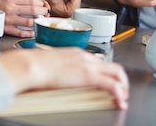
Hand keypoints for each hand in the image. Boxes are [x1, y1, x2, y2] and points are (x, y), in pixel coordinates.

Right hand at [0, 0, 48, 37]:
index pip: (31, 0)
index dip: (40, 3)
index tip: (43, 4)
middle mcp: (9, 8)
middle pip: (32, 10)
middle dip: (43, 11)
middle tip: (46, 12)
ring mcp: (8, 19)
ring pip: (28, 22)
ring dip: (38, 21)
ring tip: (41, 20)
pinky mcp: (5, 28)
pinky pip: (20, 32)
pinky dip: (29, 33)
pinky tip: (34, 31)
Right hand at [0, 48, 128, 109]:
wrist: (32, 65)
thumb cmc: (36, 66)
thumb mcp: (53, 64)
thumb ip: (61, 69)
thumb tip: (59, 77)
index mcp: (77, 53)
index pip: (101, 62)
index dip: (109, 74)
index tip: (110, 83)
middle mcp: (86, 57)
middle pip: (114, 66)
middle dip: (122, 80)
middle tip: (122, 92)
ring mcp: (88, 65)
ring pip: (117, 73)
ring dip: (123, 86)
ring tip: (122, 98)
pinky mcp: (88, 75)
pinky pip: (111, 85)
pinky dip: (119, 93)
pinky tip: (119, 102)